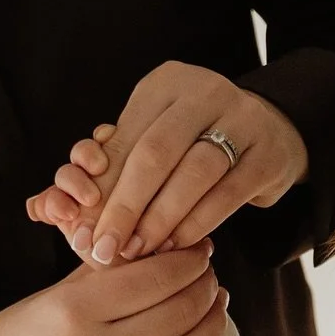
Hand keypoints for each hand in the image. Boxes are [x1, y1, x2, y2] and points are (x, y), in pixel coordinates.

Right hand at [0, 244, 243, 335]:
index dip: (186, 261)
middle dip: (204, 289)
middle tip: (212, 277)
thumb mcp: (50, 297)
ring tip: (218, 306)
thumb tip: (163, 248)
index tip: (201, 251)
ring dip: (213, 325)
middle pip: (175, 314)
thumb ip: (102, 276)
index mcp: (72, 311)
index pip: (151, 277)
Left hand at [26, 62, 308, 264]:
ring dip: (162, 218)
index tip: (84, 230)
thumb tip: (61, 213)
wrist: (273, 136)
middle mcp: (204, 92)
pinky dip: (198, 222)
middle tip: (106, 248)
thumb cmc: (198, 145)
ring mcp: (243, 120)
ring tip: (141, 250)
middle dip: (127, 206)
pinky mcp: (268, 155)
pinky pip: (227, 193)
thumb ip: (117, 169)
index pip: (126, 138)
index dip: (102, 187)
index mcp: (165, 85)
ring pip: (194, 172)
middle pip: (156, 152)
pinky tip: (178, 245)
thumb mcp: (156, 142)